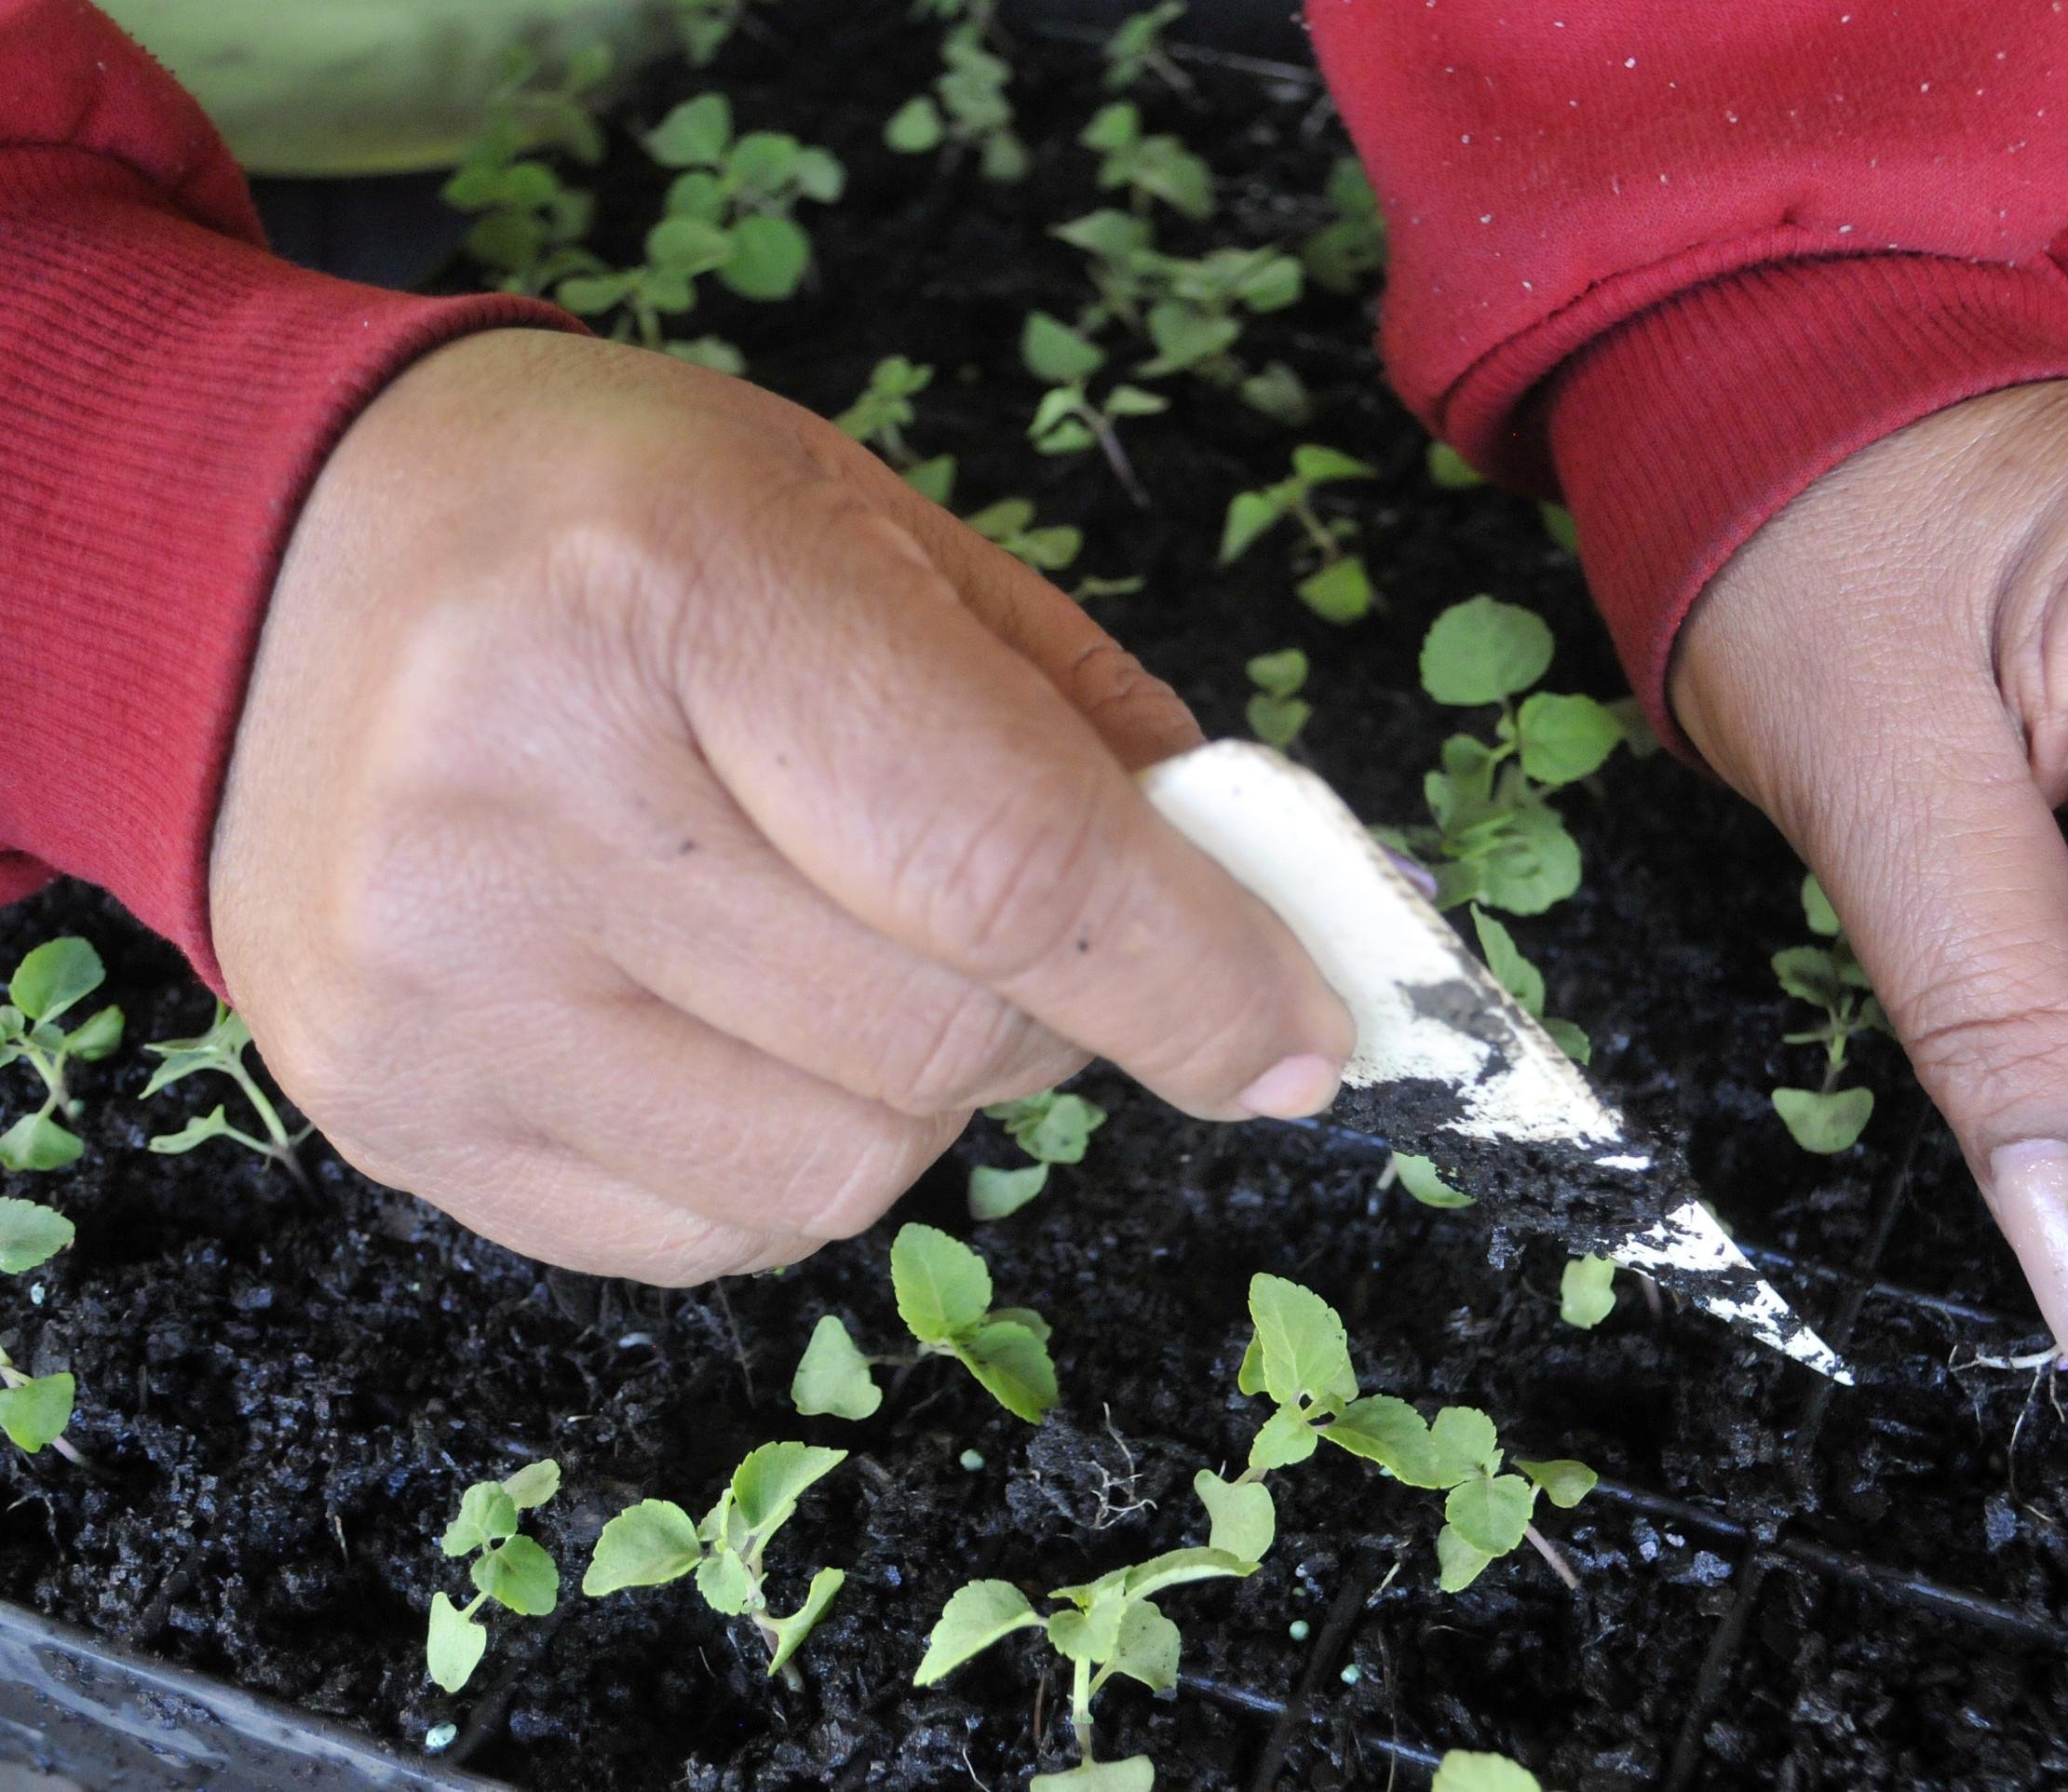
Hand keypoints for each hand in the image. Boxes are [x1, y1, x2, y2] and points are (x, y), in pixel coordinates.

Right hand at [209, 329, 1350, 1282]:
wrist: (278, 564)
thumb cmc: (623, 526)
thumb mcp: (877, 536)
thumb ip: (1087, 730)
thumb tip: (1274, 943)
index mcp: (674, 589)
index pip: (1009, 862)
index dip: (1199, 977)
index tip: (1306, 1040)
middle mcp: (522, 796)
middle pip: (944, 1040)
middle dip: (1058, 1011)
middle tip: (1019, 923)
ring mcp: (437, 982)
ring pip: (843, 1174)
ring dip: (924, 1095)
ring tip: (844, 952)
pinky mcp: (390, 1113)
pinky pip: (713, 1239)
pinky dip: (791, 1159)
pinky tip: (727, 1023)